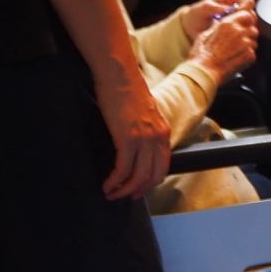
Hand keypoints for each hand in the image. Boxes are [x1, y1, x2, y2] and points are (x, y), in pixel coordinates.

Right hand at [92, 65, 171, 198]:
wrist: (119, 75)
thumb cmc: (126, 90)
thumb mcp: (143, 113)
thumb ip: (145, 129)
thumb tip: (135, 143)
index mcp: (163, 132)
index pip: (163, 165)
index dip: (151, 181)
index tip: (139, 188)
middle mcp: (158, 138)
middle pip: (153, 175)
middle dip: (138, 190)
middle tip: (125, 196)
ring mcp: (144, 139)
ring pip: (138, 176)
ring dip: (124, 190)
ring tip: (111, 194)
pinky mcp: (128, 139)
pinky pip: (123, 169)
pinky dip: (114, 181)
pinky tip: (106, 185)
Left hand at [180, 0, 253, 40]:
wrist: (191, 27)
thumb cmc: (197, 14)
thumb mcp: (204, 8)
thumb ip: (217, 7)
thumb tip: (229, 9)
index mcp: (233, 0)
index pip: (248, 2)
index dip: (245, 9)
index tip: (235, 17)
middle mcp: (239, 11)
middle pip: (252, 16)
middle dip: (243, 24)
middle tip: (230, 30)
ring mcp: (239, 24)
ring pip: (251, 28)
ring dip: (241, 34)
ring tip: (226, 37)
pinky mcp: (237, 35)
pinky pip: (245, 39)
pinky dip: (239, 42)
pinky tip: (227, 43)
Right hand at [187, 8, 257, 84]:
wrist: (205, 72)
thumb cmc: (202, 55)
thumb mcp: (205, 35)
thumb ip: (215, 26)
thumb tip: (218, 21)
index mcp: (228, 24)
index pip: (247, 14)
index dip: (246, 19)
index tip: (244, 22)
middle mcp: (239, 32)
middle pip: (253, 28)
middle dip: (247, 33)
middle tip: (238, 40)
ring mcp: (246, 44)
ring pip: (254, 41)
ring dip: (247, 44)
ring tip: (234, 51)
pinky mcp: (250, 56)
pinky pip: (252, 52)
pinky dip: (247, 55)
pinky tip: (236, 58)